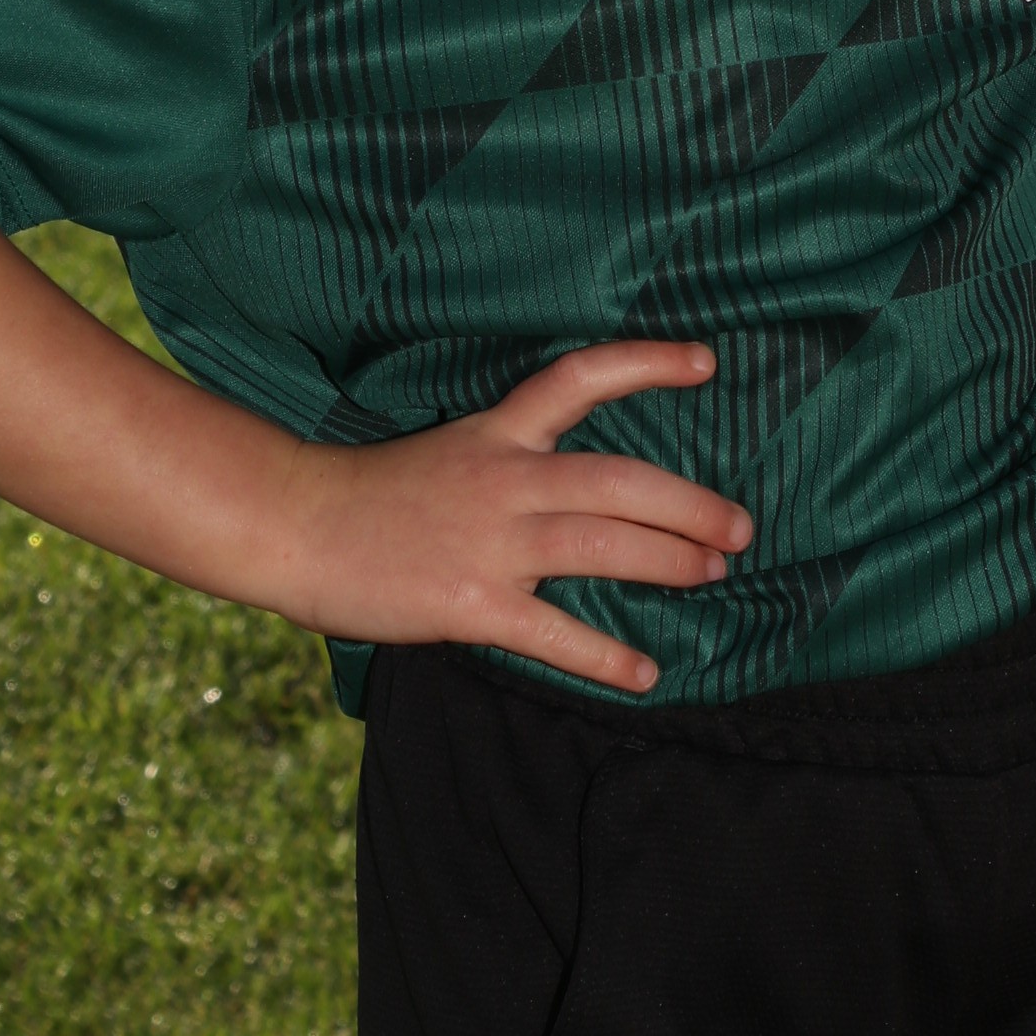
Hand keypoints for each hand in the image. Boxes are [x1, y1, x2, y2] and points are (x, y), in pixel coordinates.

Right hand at [265, 341, 750, 692]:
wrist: (295, 526)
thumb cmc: (369, 495)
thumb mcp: (449, 454)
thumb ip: (510, 467)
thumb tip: (576, 496)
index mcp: (496, 433)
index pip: (580, 378)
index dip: (646, 363)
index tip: (706, 361)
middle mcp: (503, 477)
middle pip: (619, 478)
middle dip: (690, 504)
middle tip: (741, 527)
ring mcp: (489, 540)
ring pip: (602, 543)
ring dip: (669, 561)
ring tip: (714, 575)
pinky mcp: (469, 601)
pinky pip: (553, 631)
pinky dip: (605, 656)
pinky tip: (644, 673)